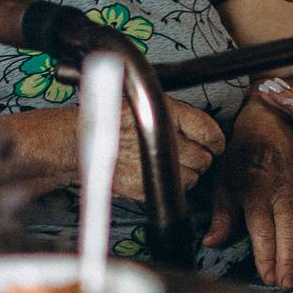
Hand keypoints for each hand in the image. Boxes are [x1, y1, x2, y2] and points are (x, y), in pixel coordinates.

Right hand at [0, 98, 223, 204]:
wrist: (77, 142)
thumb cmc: (109, 118)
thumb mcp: (142, 101)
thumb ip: (173, 114)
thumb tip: (203, 130)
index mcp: (166, 112)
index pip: (209, 130)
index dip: (215, 140)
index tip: (214, 143)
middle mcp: (163, 139)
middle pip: (204, 157)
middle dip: (200, 157)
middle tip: (185, 152)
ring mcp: (154, 165)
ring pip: (192, 176)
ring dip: (187, 173)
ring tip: (168, 163)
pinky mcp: (145, 187)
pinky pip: (173, 191)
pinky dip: (171, 186)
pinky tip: (156, 173)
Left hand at [203, 99, 292, 288]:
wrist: (267, 133)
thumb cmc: (241, 164)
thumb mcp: (223, 186)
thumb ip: (221, 217)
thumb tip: (210, 243)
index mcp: (256, 194)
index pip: (263, 230)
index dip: (266, 255)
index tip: (268, 278)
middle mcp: (282, 194)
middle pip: (288, 230)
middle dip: (288, 259)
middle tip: (287, 283)